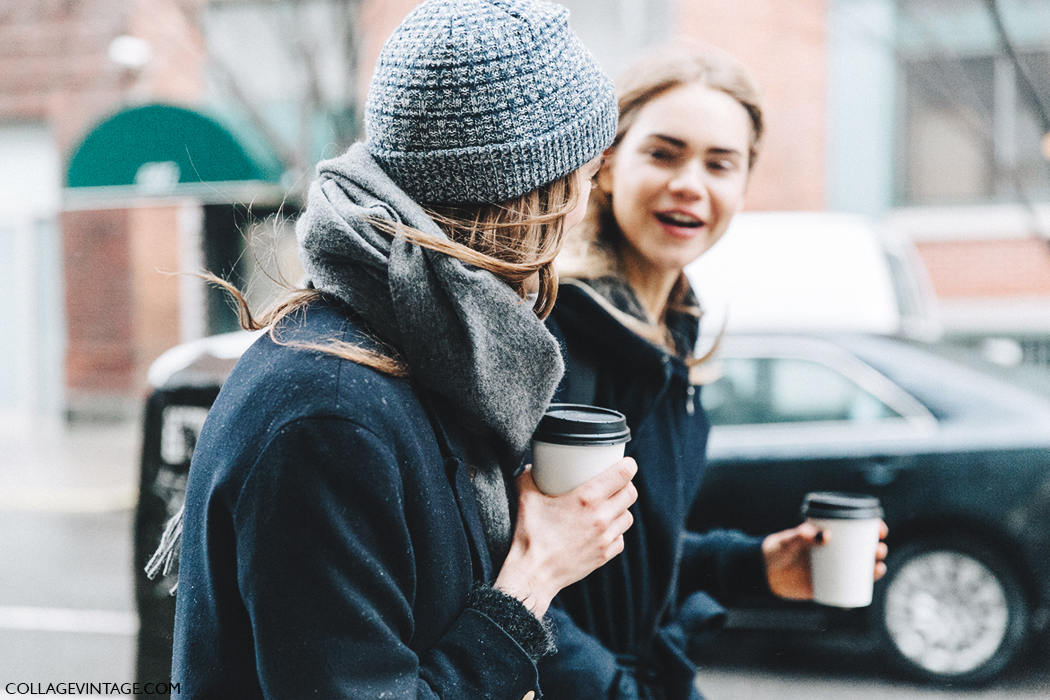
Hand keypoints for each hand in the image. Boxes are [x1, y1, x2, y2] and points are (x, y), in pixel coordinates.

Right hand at [494, 458, 637, 617]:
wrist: (533, 574)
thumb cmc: (530, 535)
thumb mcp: (527, 499)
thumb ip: (528, 478)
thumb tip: (530, 467)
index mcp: (586, 498)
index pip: (623, 475)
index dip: (628, 465)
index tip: (626, 463)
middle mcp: (601, 517)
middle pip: (630, 494)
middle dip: (626, 485)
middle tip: (616, 482)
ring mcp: (605, 538)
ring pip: (628, 517)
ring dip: (622, 508)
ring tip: (611, 505)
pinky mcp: (604, 555)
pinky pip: (621, 539)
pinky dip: (616, 532)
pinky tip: (604, 529)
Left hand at [762, 520, 889, 599]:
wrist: (763, 572)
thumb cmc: (776, 549)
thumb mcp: (788, 540)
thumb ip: (802, 535)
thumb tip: (825, 535)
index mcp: (827, 535)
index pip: (855, 529)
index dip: (872, 528)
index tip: (880, 529)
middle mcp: (833, 552)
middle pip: (862, 550)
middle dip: (877, 549)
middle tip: (878, 550)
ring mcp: (831, 570)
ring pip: (859, 569)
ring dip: (874, 569)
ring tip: (878, 567)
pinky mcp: (826, 586)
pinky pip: (848, 589)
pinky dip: (860, 589)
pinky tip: (869, 588)